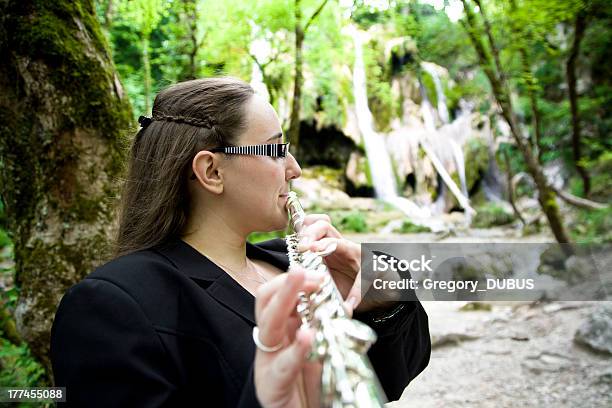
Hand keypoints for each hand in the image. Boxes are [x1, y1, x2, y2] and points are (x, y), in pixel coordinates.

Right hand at [254, 267, 322, 407]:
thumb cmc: (310, 386)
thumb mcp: (318, 349)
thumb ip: (322, 327)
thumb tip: (339, 302)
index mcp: (281, 329)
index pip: (276, 295)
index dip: (292, 280)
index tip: (315, 271)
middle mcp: (270, 342)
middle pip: (267, 303)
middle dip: (284, 283)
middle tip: (304, 269)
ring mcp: (267, 362)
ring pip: (269, 325)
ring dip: (285, 299)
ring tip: (300, 281)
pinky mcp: (271, 386)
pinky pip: (282, 365)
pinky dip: (295, 349)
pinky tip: (307, 335)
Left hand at [297, 214, 379, 313]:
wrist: (382, 294)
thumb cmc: (350, 286)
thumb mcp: (326, 280)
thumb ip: (311, 277)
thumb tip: (290, 283)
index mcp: (326, 248)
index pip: (312, 226)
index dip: (302, 229)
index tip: (295, 243)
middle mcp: (341, 248)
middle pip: (324, 226)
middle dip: (310, 233)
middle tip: (302, 247)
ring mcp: (358, 257)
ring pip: (343, 243)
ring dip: (328, 245)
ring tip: (315, 251)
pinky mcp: (374, 270)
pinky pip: (365, 277)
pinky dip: (357, 291)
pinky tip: (351, 302)